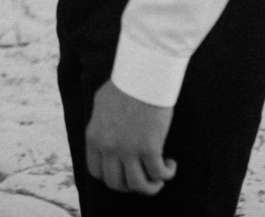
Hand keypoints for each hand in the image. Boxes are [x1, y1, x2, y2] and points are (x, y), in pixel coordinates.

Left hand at [84, 80, 176, 194]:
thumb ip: (102, 127)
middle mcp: (108, 147)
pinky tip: (171, 163)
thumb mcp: (101, 107)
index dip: (112, 177)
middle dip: (131, 186)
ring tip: (160, 177)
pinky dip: (167, 174)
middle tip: (144, 176)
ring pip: (138, 185)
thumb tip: (108, 138)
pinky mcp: (149, 148)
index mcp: (93, 137)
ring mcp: (128, 149)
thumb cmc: (125, 86)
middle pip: (116, 183)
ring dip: (151, 187)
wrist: (141, 76)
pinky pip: (158, 174)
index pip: (96, 172)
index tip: (125, 172)